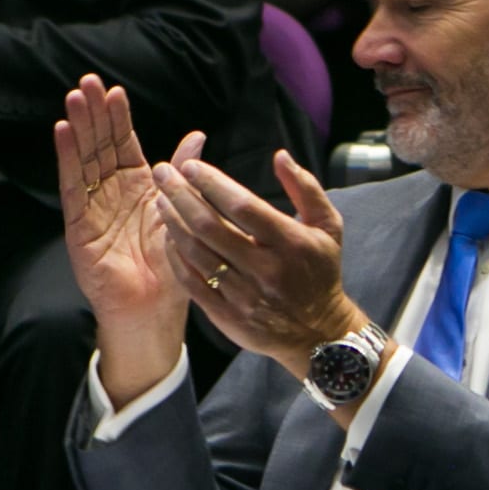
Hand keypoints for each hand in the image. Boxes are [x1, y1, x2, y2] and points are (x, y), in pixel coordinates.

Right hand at [54, 76, 187, 404]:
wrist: (154, 308)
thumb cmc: (170, 264)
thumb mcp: (181, 210)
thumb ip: (183, 173)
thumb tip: (197, 134)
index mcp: (137, 186)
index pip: (123, 144)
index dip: (117, 118)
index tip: (113, 90)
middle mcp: (111, 192)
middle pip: (99, 145)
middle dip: (93, 114)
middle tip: (87, 82)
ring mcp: (92, 207)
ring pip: (83, 160)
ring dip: (78, 128)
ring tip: (73, 98)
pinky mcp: (79, 225)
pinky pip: (72, 187)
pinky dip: (67, 159)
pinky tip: (63, 133)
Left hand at [150, 147, 361, 389]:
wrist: (317, 333)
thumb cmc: (320, 271)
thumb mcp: (328, 226)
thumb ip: (306, 188)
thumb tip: (280, 156)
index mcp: (290, 244)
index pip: (243, 206)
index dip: (212, 183)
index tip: (190, 166)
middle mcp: (266, 270)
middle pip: (211, 227)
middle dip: (181, 196)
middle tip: (163, 173)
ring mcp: (244, 296)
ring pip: (196, 254)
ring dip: (173, 223)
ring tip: (160, 200)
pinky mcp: (228, 317)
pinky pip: (192, 283)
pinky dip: (176, 256)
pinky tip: (169, 236)